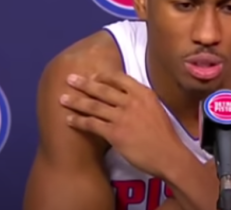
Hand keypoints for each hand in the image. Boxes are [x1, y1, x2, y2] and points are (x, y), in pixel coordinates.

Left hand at [60, 72, 185, 178]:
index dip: (102, 76)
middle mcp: (131, 101)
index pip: (119, 78)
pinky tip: (68, 120)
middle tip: (69, 79)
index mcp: (143, 93)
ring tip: (62, 98)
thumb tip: (127, 97)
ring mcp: (122, 117)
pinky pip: (92, 124)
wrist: (168, 154)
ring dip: (76, 101)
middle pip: (102, 89)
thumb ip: (141, 100)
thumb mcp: (157, 108)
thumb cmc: (165, 135)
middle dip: (83, 84)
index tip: (92, 75)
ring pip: (93, 106)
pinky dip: (78, 121)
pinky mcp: (115, 133)